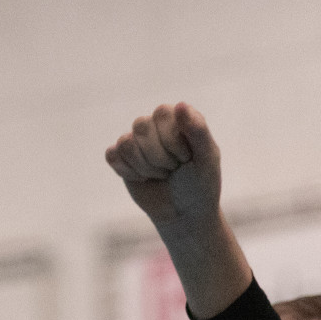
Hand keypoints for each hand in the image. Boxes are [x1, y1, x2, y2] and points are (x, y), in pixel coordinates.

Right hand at [105, 103, 222, 231]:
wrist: (185, 214)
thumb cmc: (201, 185)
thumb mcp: (207, 159)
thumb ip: (198, 131)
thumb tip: (180, 105)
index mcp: (178, 118)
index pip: (162, 113)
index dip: (173, 140)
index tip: (187, 158)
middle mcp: (155, 124)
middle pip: (141, 126)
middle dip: (160, 156)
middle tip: (174, 168)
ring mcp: (137, 140)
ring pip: (126, 143)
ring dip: (146, 167)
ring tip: (161, 174)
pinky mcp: (121, 156)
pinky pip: (113, 155)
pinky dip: (130, 173)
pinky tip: (145, 179)